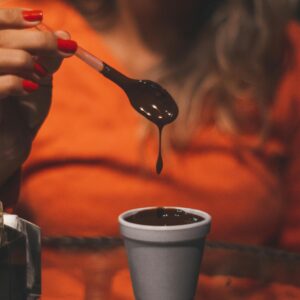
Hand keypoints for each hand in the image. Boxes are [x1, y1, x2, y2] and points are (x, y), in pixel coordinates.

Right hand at [0, 8, 76, 184]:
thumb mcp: (38, 79)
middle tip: (66, 47)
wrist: (11, 142)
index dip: (13, 17)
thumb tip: (66, 36)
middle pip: (0, 37)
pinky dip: (17, 82)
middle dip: (37, 39)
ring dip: (26, 61)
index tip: (40, 17)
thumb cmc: (22, 108)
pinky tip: (31, 87)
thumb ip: (47, 58)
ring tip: (41, 75)